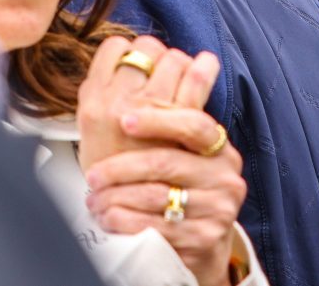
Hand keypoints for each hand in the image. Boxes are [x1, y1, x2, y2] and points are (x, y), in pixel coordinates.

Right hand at [77, 35, 216, 169]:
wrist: (134, 213)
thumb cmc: (116, 173)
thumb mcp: (96, 132)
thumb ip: (106, 94)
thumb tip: (125, 55)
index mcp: (92, 103)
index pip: (114, 48)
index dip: (130, 51)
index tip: (139, 63)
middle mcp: (118, 103)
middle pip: (147, 48)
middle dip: (158, 56)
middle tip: (162, 72)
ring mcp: (149, 112)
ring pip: (173, 58)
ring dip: (180, 63)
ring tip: (182, 78)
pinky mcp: (179, 124)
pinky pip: (195, 77)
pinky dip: (203, 67)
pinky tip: (206, 65)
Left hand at [86, 106, 246, 285]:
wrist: (202, 247)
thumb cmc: (182, 192)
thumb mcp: (184, 157)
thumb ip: (169, 124)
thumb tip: (139, 72)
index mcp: (220, 149)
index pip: (193, 124)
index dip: (159, 119)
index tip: (125, 119)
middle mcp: (225, 176)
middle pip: (166, 161)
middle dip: (121, 166)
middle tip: (92, 173)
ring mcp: (218, 209)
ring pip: (155, 195)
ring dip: (115, 196)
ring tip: (94, 198)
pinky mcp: (203, 239)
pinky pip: (154, 227)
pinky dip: (124, 221)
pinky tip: (108, 217)